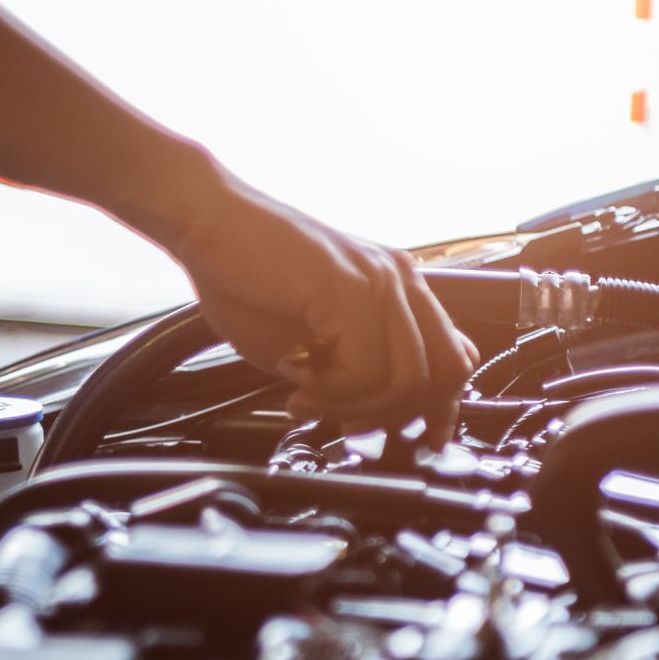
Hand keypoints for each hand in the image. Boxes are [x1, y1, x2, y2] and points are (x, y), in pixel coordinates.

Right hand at [161, 170, 476, 440]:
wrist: (204, 221)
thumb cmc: (243, 277)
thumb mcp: (307, 337)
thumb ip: (347, 367)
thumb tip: (373, 414)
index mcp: (397, 288)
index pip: (454, 358)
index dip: (440, 409)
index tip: (413, 439)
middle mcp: (400, 280)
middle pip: (446, 375)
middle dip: (393, 416)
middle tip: (343, 424)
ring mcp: (381, 281)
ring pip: (408, 381)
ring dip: (353, 407)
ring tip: (307, 400)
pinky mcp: (352, 289)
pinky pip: (365, 370)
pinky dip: (329, 391)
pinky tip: (293, 376)